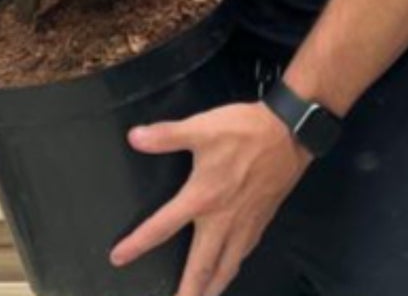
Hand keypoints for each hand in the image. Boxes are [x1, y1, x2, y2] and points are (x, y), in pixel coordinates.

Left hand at [109, 101, 309, 295]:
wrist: (289, 134)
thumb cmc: (244, 131)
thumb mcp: (201, 128)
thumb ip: (166, 135)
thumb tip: (134, 138)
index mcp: (202, 199)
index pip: (162, 227)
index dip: (138, 244)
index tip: (118, 258)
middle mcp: (222, 221)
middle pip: (199, 269)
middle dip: (186, 293)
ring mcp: (243, 226)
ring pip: (224, 269)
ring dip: (210, 290)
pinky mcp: (260, 222)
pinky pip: (241, 256)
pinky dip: (230, 271)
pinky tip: (227, 270)